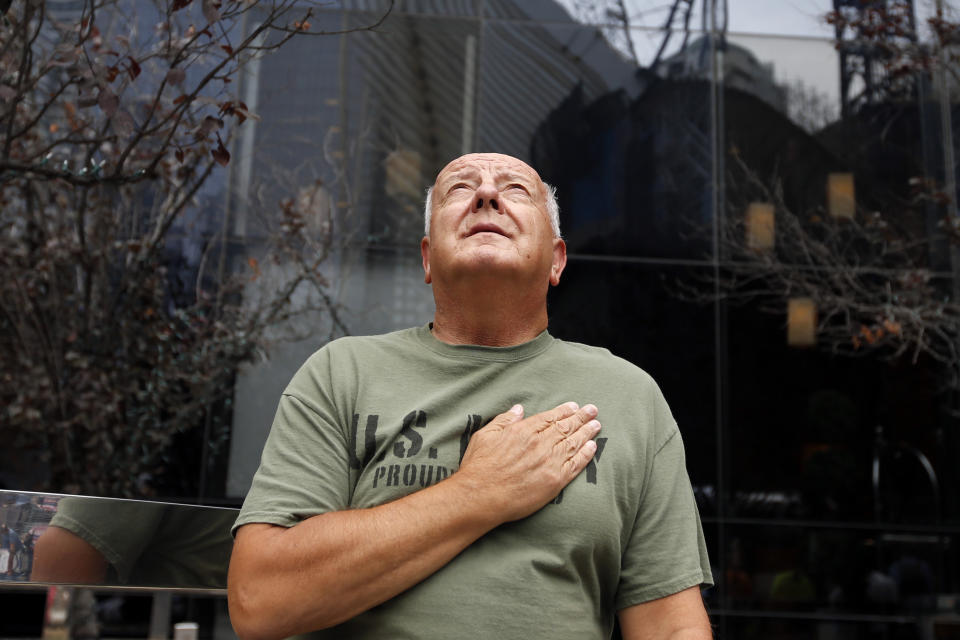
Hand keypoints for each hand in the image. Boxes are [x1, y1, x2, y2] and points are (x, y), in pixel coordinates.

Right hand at [456, 402, 600, 522]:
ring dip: (587, 433)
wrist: (480, 496)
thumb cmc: (479, 467)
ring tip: (596, 425)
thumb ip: (504, 420)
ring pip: (573, 444)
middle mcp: (540, 444)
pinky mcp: (555, 482)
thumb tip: (519, 409)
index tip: (574, 406)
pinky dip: (586, 455)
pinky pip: (575, 465)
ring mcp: (549, 463)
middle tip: (593, 410)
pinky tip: (592, 447)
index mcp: (523, 431)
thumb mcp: (485, 435)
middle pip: (565, 427)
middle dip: (581, 417)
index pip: (549, 417)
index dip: (563, 411)